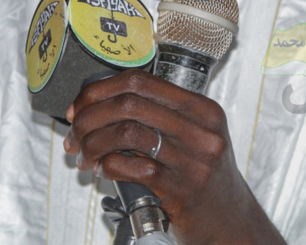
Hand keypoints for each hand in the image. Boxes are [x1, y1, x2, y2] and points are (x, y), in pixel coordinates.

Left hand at [64, 70, 285, 244]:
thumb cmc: (205, 177)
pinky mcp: (182, 189)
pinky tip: (103, 170)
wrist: (232, 223)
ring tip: (83, 156)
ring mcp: (193, 160)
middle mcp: (201, 130)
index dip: (101, 90)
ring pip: (126, 133)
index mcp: (201, 108)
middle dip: (89, 117)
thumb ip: (160, 116)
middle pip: (129, 104)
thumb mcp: (195, 136)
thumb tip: (99, 104)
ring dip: (92, 144)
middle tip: (74, 133)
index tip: (80, 106)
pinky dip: (108, 165)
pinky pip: (132, 167)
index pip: (141, 81)